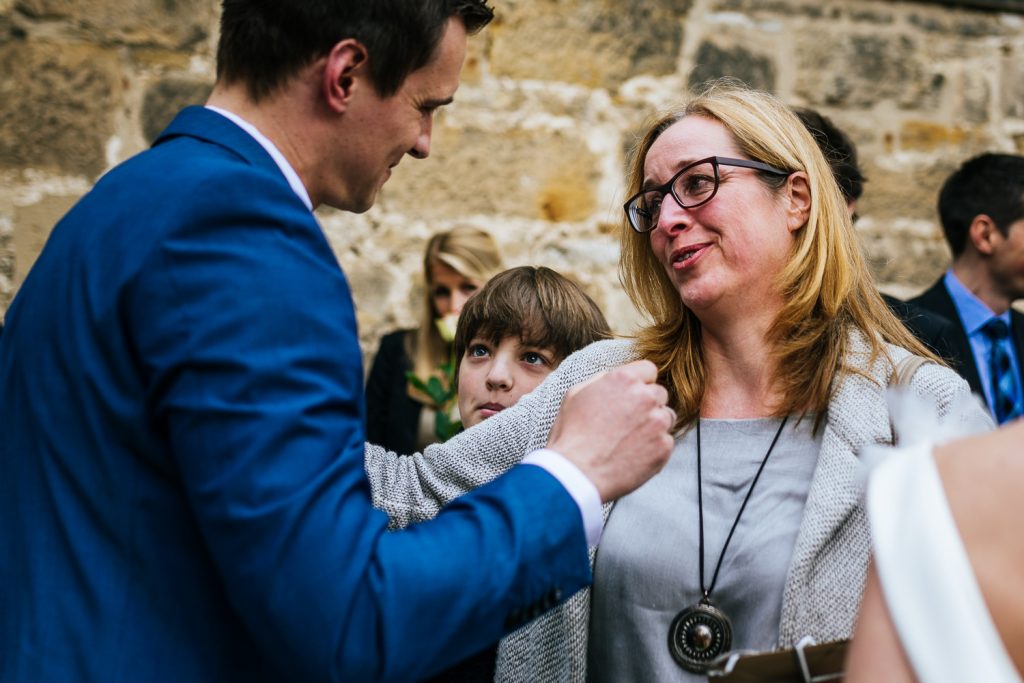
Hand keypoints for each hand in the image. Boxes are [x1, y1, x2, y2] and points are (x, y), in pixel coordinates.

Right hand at [546, 360, 672, 501]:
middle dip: (647, 404)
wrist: (577, 474)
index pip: (648, 370)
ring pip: (666, 417)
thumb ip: (602, 380)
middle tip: (627, 421)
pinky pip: (665, 441)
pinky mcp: (664, 447)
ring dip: (653, 425)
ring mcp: (658, 423)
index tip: (632, 395)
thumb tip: (615, 377)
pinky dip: (653, 447)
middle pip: (659, 394)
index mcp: (624, 379)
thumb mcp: (575, 394)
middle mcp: (646, 397)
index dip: (639, 383)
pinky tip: (632, 454)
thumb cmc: (571, 435)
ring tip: (629, 440)